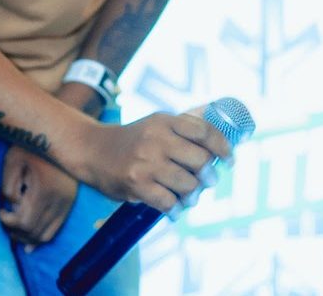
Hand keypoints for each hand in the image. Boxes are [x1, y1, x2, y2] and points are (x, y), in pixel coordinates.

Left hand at [0, 145, 78, 246]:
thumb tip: (13, 206)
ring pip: (45, 235)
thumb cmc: (31, 146)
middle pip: (34, 232)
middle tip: (5, 221)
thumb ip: (8, 186)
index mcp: (44, 190)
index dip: (8, 222)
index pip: (24, 222)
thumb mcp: (13, 160)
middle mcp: (59, 201)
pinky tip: (30, 246)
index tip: (0, 212)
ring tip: (14, 231)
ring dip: (27, 238)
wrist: (60, 136)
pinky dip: (42, 239)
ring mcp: (66, 204)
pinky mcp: (69, 204)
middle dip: (16, 232)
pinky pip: (56, 230)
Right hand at [73, 112, 230, 213]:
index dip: (222, 146)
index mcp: (164, 121)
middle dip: (209, 175)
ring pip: (188, 184)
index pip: (203, 130)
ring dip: (193, 195)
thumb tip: (217, 113)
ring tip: (189, 197)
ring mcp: (146, 162)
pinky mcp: (136, 183)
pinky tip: (173, 208)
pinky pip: (168, 202)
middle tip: (207, 181)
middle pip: (201, 160)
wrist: (93, 150)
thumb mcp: (156, 123)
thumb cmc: (133, 139)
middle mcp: (156, 139)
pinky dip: (175, 209)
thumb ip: (184, 123)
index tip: (230, 159)